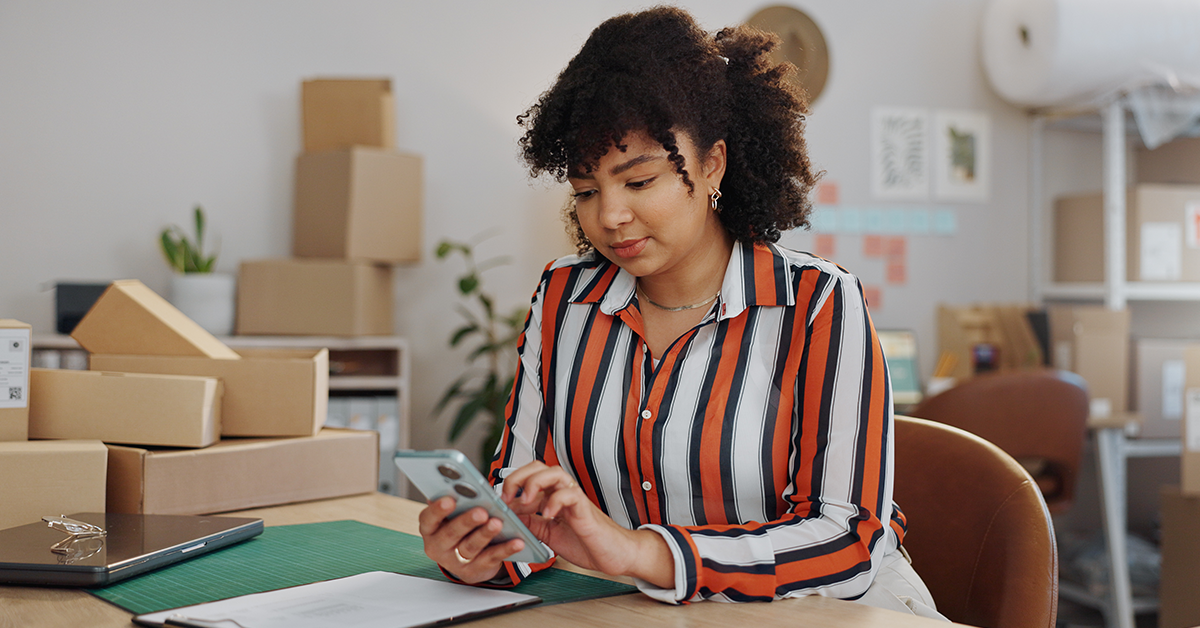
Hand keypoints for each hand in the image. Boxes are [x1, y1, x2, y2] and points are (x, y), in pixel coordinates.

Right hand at [417, 496, 524, 582]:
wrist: (467, 560)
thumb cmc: (459, 529)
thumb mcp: (453, 516)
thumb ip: (457, 502)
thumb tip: (465, 485)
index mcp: (430, 528)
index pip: (429, 518)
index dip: (438, 510)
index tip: (450, 500)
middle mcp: (438, 546)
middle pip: (450, 534)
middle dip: (466, 521)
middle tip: (481, 511)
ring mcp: (455, 561)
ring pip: (470, 547)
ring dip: (485, 534)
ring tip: (497, 523)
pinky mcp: (473, 571)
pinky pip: (490, 559)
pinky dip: (505, 549)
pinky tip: (516, 541)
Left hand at [502, 462, 673, 587]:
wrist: (615, 555)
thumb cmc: (587, 543)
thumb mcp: (550, 534)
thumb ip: (532, 524)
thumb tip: (511, 517)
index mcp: (553, 497)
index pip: (528, 477)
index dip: (511, 486)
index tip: (499, 502)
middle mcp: (563, 492)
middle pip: (538, 467)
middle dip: (517, 477)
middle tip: (506, 497)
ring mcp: (575, 498)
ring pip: (554, 473)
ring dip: (534, 483)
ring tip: (525, 501)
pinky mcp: (585, 509)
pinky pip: (570, 495)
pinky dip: (555, 502)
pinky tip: (547, 515)